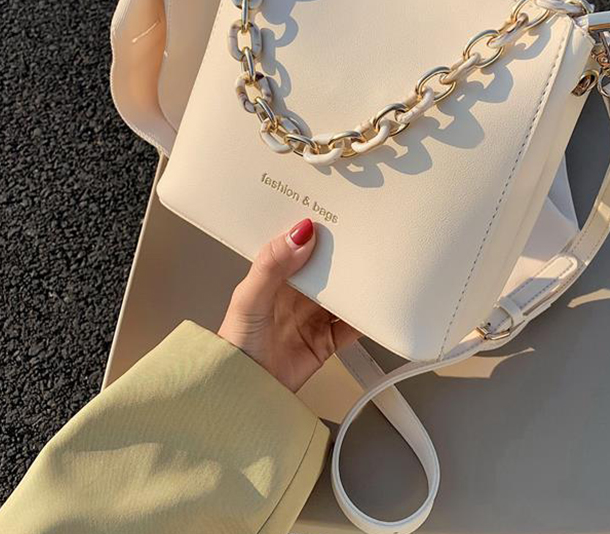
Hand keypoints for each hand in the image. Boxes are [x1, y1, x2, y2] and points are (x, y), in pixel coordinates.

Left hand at [217, 218, 359, 391]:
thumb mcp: (248, 298)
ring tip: (373, 271)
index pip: (300, 247)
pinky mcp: (327, 340)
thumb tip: (297, 236)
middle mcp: (297, 294)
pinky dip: (366, 318)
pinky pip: (353, 325)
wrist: (243, 391)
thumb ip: (271, 265)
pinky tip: (373, 309)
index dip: (316, 232)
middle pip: (327, 269)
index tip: (336, 218)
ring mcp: (314, 316)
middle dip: (344, 256)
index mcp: (276, 276)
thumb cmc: (235, 346)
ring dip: (357, 285)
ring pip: (344, 294)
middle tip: (363, 242)